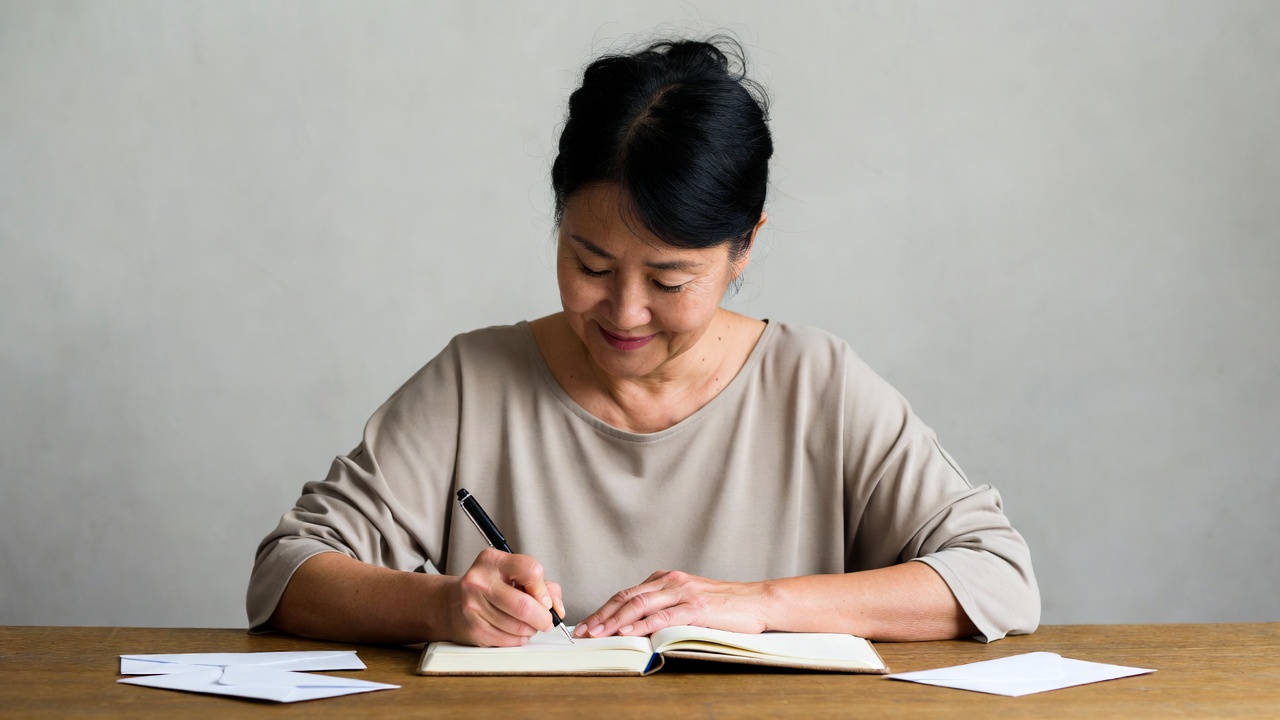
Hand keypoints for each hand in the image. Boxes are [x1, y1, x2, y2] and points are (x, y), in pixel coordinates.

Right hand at [443, 547, 565, 646]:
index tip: (544, 599)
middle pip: (525, 605)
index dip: (543, 590)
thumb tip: (557, 608)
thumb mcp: (513, 575)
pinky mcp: (474, 629)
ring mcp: (474, 606)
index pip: (530, 570)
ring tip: (527, 624)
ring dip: (531, 630)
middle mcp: (480, 581)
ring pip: (519, 626)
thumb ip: (542, 585)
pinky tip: (513, 631)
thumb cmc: (489, 587)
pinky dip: (518, 639)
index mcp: (493, 561)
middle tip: (546, 620)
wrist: (451, 604)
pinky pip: (508, 640)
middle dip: (543, 618)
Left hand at [573, 570, 769, 638]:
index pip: (627, 594)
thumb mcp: (688, 600)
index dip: (604, 609)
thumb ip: (665, 606)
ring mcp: (683, 592)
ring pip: (640, 604)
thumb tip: (636, 624)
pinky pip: (664, 616)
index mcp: (666, 579)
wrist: (757, 601)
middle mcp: (671, 581)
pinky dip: (643, 625)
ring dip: (616, 621)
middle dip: (602, 615)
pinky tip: (629, 633)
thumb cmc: (724, 605)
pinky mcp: (696, 607)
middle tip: (584, 631)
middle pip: (627, 597)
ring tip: (599, 634)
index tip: (587, 624)